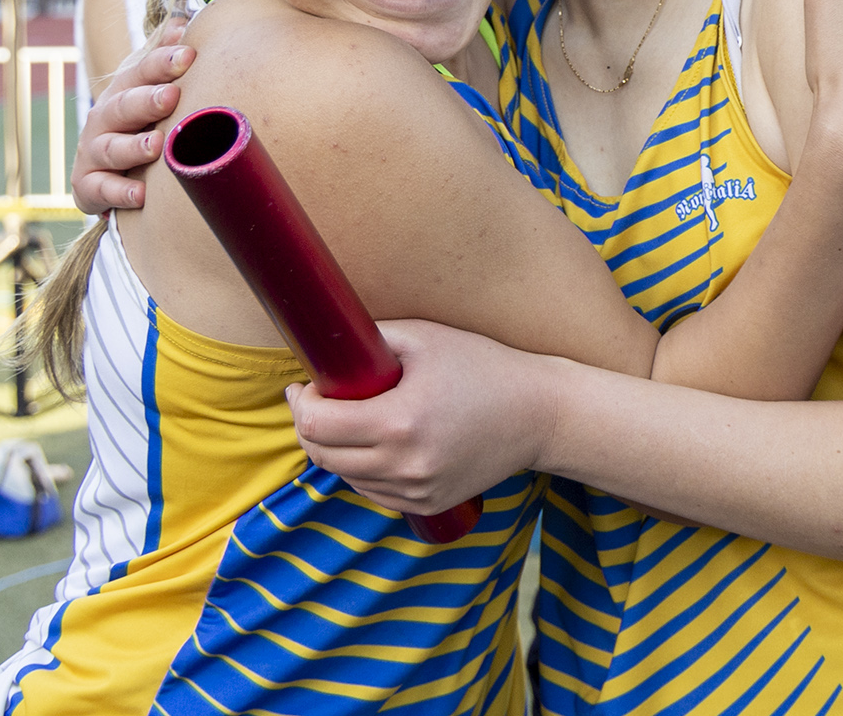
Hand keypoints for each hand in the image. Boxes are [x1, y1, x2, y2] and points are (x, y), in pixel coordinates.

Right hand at [72, 19, 193, 214]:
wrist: (111, 167)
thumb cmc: (142, 120)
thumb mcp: (152, 85)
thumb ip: (164, 55)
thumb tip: (185, 20)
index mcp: (124, 91)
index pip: (141, 72)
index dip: (162, 62)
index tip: (189, 54)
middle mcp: (105, 119)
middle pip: (123, 106)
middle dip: (146, 100)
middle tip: (171, 96)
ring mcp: (94, 152)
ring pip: (111, 148)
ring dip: (134, 147)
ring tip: (157, 146)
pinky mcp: (89, 185)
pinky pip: (101, 190)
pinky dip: (119, 193)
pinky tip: (141, 195)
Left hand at [287, 320, 553, 515]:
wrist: (540, 414)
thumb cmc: (484, 367)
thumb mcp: (426, 338)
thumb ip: (370, 340)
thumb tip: (326, 346)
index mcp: (400, 422)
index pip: (317, 425)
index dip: (302, 403)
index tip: (308, 385)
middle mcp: (405, 465)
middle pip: (322, 455)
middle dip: (310, 425)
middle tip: (321, 400)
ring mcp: (416, 490)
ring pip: (344, 476)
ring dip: (335, 448)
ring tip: (352, 419)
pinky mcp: (427, 503)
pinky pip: (372, 490)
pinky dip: (363, 469)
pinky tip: (378, 443)